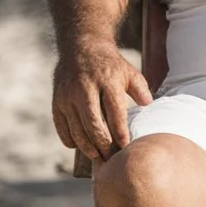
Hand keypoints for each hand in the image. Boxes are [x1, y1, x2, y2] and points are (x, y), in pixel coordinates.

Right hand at [52, 40, 152, 161]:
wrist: (82, 47)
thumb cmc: (111, 66)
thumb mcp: (130, 73)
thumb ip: (141, 90)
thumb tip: (149, 105)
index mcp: (107, 81)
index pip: (114, 112)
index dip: (120, 133)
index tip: (125, 147)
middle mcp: (85, 88)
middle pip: (93, 124)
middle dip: (103, 145)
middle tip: (111, 159)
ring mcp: (68, 95)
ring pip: (76, 128)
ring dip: (87, 146)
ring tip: (97, 156)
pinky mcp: (56, 100)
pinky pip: (61, 126)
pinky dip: (69, 139)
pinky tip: (79, 146)